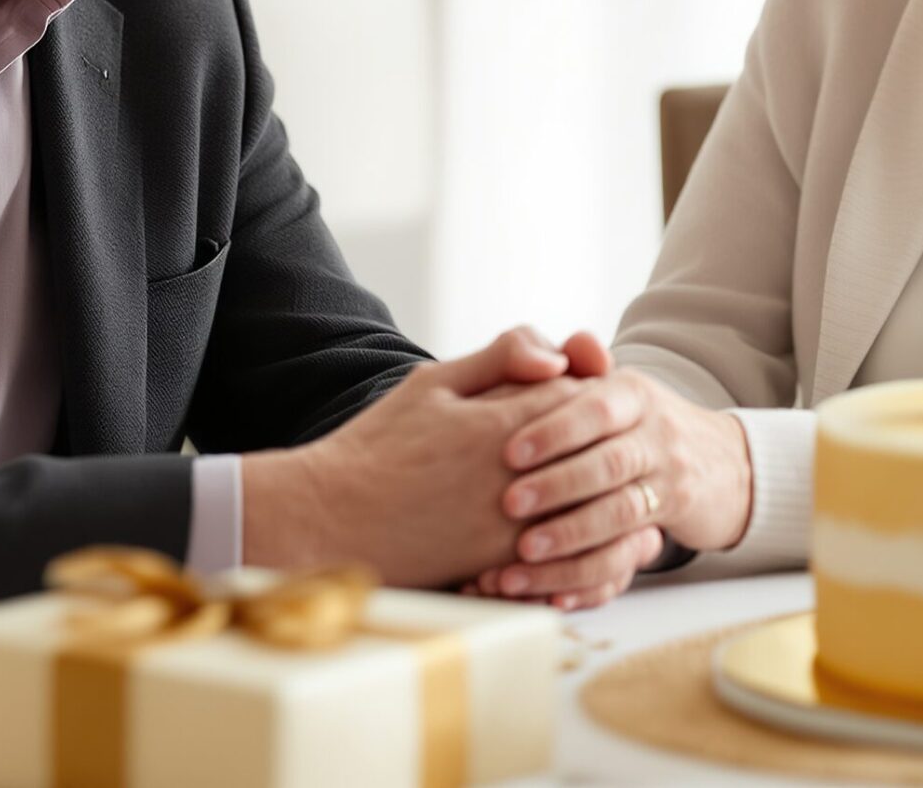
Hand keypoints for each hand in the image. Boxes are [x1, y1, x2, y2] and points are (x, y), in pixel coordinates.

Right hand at [240, 328, 590, 587]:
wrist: (329, 520)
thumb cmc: (377, 446)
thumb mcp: (433, 383)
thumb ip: (500, 358)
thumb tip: (557, 356)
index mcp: (504, 423)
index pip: (581, 397)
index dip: (583, 391)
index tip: (570, 391)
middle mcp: (519, 477)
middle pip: (593, 451)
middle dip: (593, 440)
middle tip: (585, 435)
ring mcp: (514, 527)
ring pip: (587, 504)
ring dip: (588, 490)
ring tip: (576, 480)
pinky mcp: (503, 567)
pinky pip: (564, 552)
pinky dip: (572, 536)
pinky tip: (562, 525)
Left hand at [487, 351, 754, 604]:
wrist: (720, 461)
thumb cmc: (634, 423)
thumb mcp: (611, 386)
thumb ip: (568, 365)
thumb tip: (534, 354)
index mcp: (629, 392)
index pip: (594, 407)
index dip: (553, 430)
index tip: (508, 451)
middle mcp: (654, 432)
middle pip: (608, 462)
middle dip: (557, 484)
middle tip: (508, 504)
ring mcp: (668, 478)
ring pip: (621, 510)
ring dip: (571, 534)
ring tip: (524, 551)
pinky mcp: (671, 523)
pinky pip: (632, 551)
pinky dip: (591, 573)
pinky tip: (556, 589)